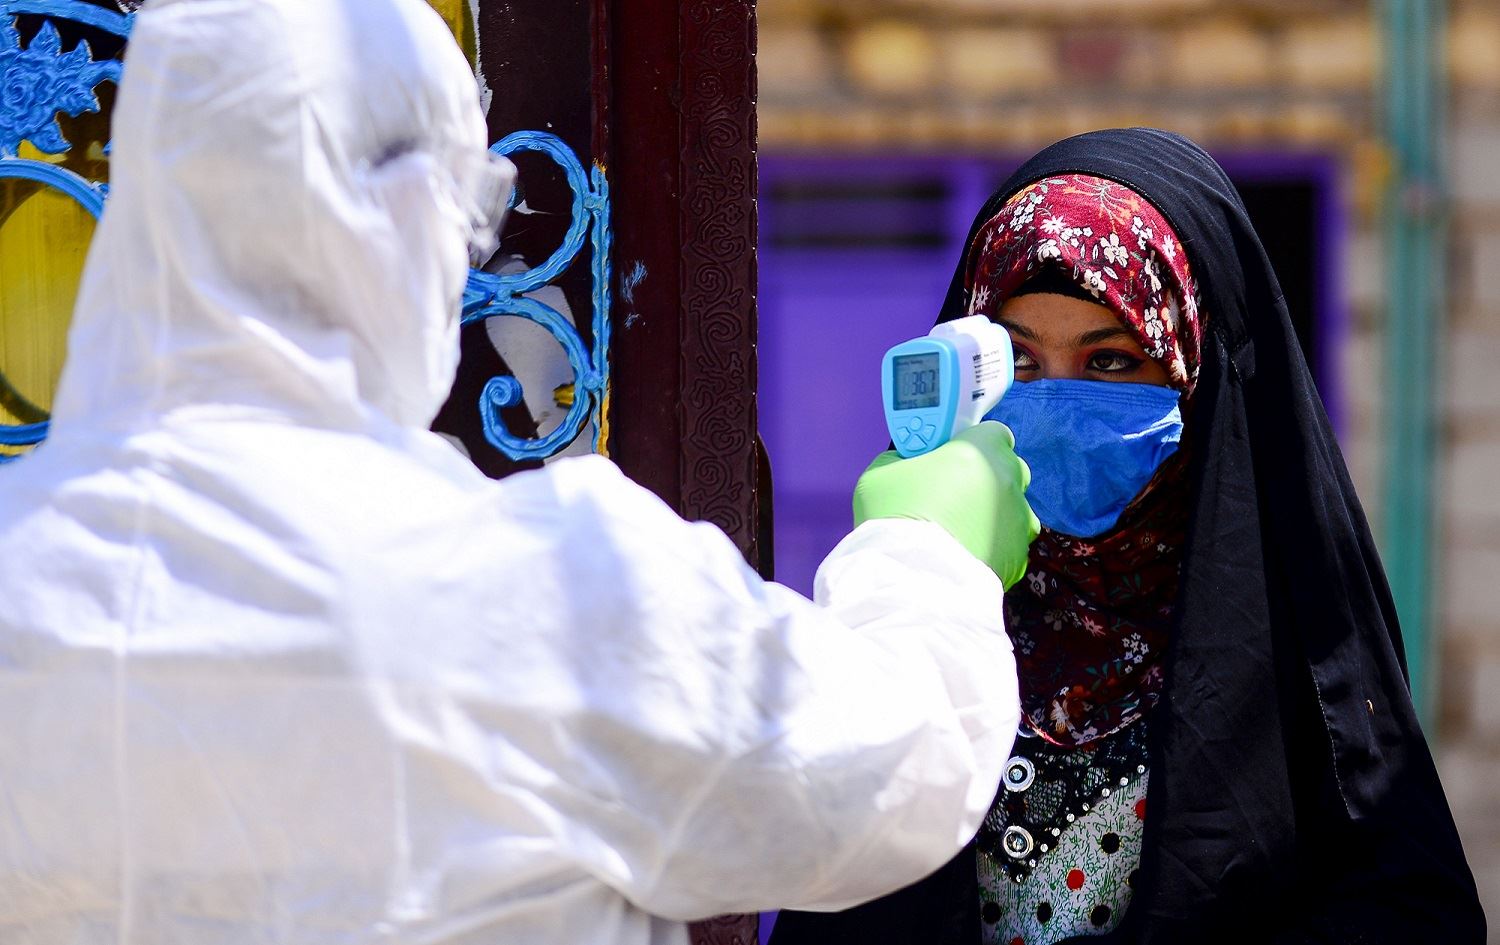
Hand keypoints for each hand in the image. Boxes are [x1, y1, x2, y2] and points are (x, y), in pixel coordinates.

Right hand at [852, 422, 1038, 588]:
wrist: (913, 580)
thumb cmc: (897, 516)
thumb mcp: (881, 472)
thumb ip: (902, 458)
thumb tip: (906, 461)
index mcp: (981, 450)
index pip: (991, 431)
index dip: (971, 442)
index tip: (949, 455)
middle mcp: (1010, 481)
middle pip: (1006, 468)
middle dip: (983, 476)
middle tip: (950, 491)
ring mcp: (1019, 521)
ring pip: (1010, 509)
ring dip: (991, 512)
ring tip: (959, 529)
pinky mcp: (1019, 557)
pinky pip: (1008, 543)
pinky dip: (992, 546)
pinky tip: (965, 553)